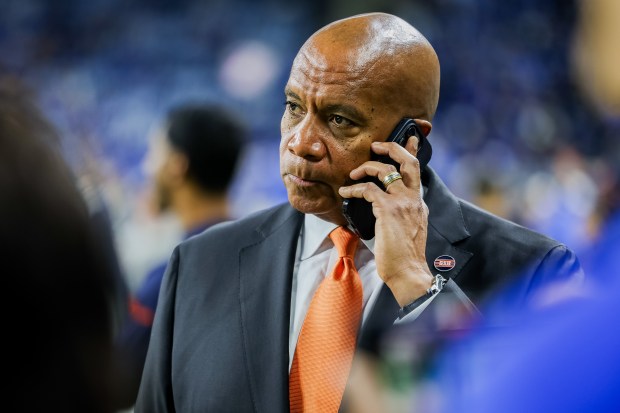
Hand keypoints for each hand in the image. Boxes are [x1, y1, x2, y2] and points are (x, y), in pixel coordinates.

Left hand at [338, 136, 432, 306]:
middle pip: (408, 161)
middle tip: (376, 144)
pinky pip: (368, 190)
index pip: (417, 171)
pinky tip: (346, 191)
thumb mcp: (409, 230)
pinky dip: (355, 188)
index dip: (413, 151)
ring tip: (353, 174)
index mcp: (419, 203)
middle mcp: (414, 199)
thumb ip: (402, 215)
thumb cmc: (403, 257)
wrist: (408, 272)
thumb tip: (384, 209)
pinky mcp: (388, 210)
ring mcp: (403, 203)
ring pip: (385, 170)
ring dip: (366, 167)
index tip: (411, 137)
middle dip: (392, 147)